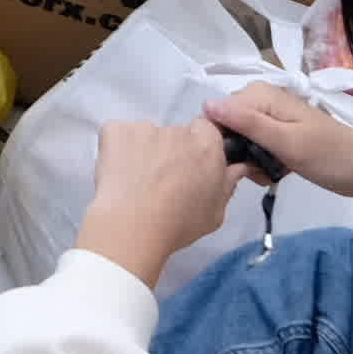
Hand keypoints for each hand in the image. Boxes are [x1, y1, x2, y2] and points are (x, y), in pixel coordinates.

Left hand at [76, 117, 241, 284]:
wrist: (132, 226)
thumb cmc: (176, 223)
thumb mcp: (215, 213)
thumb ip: (227, 184)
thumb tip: (236, 169)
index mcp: (206, 145)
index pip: (206, 130)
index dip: (198, 147)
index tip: (191, 165)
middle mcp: (178, 130)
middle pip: (176, 134)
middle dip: (171, 152)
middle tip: (163, 181)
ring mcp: (145, 128)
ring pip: (147, 136)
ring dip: (145, 152)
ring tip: (139, 183)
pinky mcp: (116, 130)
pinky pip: (118, 134)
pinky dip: (118, 149)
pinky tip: (121, 173)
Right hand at [208, 81, 352, 215]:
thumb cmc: (331, 156)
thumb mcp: (287, 142)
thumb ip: (247, 123)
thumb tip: (206, 105)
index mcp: (262, 96)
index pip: (218, 111)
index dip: (221, 137)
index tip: (234, 160)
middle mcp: (263, 102)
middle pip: (227, 126)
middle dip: (235, 151)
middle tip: (256, 170)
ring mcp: (272, 120)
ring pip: (240, 140)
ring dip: (249, 161)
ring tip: (267, 173)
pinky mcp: (280, 137)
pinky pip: (255, 148)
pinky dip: (260, 163)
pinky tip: (273, 174)